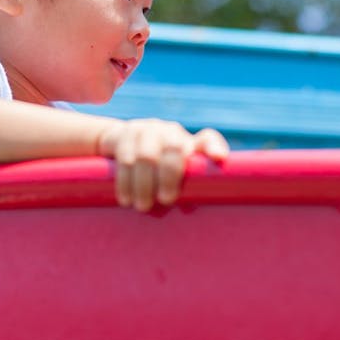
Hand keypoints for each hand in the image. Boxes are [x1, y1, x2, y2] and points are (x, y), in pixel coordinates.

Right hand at [97, 118, 228, 211]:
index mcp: (188, 143)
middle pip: (174, 148)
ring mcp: (147, 130)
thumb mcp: (172, 175)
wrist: (119, 142)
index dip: (214, 147)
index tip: (219, 158)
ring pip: (147, 156)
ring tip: (142, 205)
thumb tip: (189, 209)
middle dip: (170, 175)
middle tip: (166, 200)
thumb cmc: (154, 168)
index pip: (207, 140)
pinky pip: (125, 157)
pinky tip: (126, 198)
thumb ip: (186, 188)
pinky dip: (125, 181)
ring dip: (144, 184)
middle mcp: (170, 132)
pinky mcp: (124, 134)